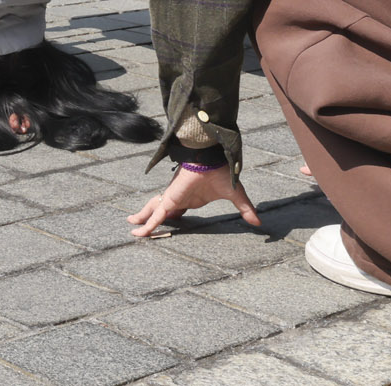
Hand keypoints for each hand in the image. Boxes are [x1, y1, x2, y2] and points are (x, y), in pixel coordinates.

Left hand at [128, 164, 261, 237]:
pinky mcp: (169, 199)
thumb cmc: (221, 171)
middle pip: (162, 211)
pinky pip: (155, 215)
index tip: (172, 222)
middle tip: (143, 227)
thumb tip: (259, 222)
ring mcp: (172, 198)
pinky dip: (147, 225)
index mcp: (192, 198)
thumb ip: (245, 209)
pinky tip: (138, 233)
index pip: (179, 209)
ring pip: (153, 211)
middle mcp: (179, 198)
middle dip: (152, 218)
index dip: (173, 216)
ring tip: (132, 226)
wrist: (212, 157)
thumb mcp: (235, 195)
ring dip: (143, 219)